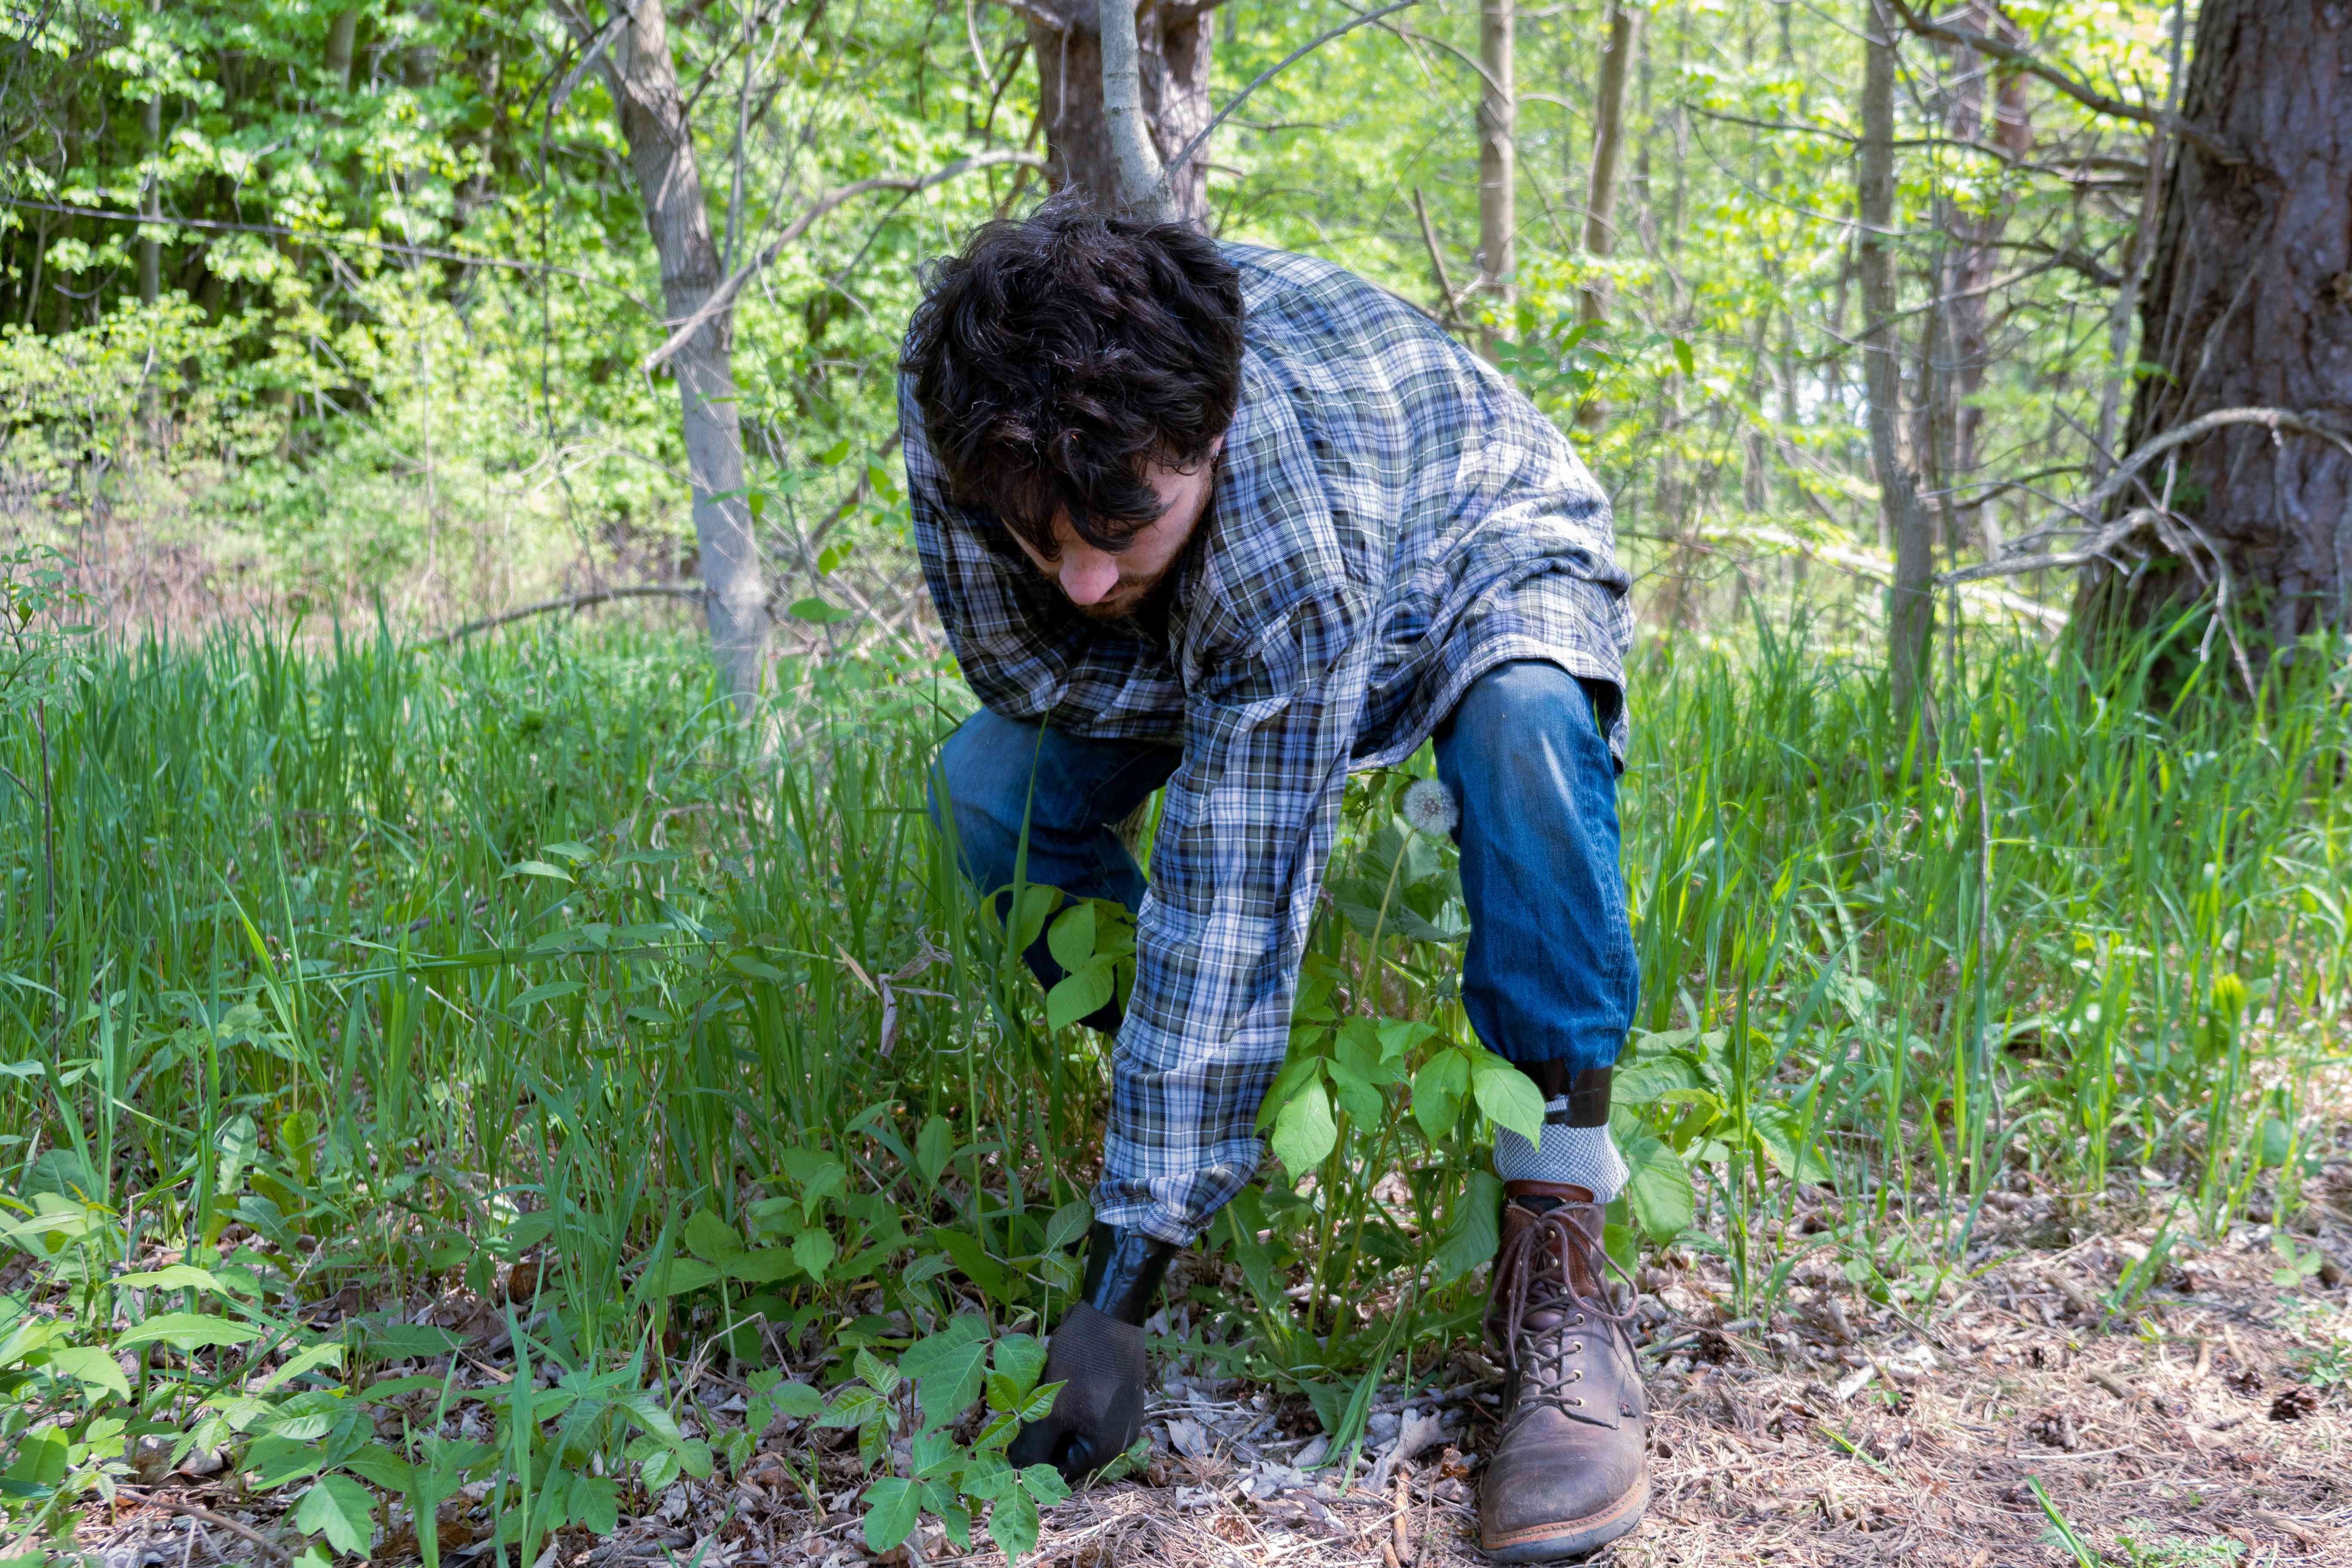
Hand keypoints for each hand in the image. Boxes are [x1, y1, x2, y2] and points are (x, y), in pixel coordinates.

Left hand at [1004, 1303, 1145, 1482]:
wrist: (1110, 1311)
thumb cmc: (1082, 1362)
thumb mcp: (1052, 1409)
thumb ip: (1034, 1446)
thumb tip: (1017, 1470)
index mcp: (1107, 1447)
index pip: (1062, 1471)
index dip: (1032, 1460)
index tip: (1009, 1442)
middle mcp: (1119, 1435)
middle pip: (1068, 1447)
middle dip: (1041, 1433)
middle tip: (1017, 1413)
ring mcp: (1119, 1412)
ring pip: (1073, 1425)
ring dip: (1050, 1414)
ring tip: (1034, 1391)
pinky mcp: (1114, 1391)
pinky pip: (1084, 1407)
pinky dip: (1064, 1399)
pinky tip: (1050, 1378)